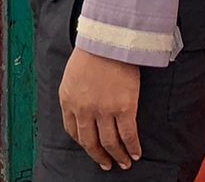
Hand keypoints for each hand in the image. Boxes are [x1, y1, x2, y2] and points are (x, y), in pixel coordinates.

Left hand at [59, 46, 142, 170]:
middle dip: (99, 156)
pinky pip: (128, 134)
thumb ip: (73, 96)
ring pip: (110, 142)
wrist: (108, 41)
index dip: (83, 144)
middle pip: (91, 142)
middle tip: (106, 164)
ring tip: (124, 162)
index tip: (91, 149)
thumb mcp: (71, 76)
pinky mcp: (124, 108)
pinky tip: (136, 152)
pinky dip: (132, 147)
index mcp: (68, 101)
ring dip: (118, 156)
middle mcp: (84, 109)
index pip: (73, 131)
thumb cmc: (91, 54)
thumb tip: (80, 112)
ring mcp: (104, 110)